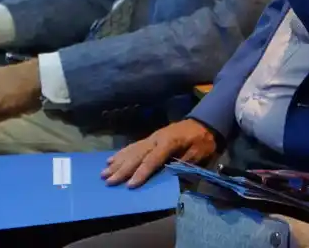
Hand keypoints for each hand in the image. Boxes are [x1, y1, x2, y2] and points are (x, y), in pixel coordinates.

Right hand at [102, 119, 217, 187]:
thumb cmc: (203, 140)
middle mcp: (157, 138)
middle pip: (137, 155)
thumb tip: (168, 176)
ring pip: (132, 150)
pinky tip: (111, 159)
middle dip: (122, 169)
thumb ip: (183, 164)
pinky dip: (122, 153)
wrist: (204, 123)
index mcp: (170, 142)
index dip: (141, 173)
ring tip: (104, 172)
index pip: (153, 160)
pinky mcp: (151, 138)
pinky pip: (133, 146)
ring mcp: (152, 137)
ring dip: (118, 162)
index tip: (129, 185)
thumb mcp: (199, 154)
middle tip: (108, 181)